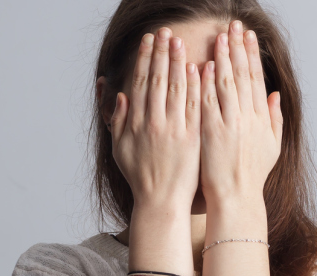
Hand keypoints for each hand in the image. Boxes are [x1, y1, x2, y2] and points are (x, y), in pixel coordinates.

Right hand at [109, 27, 201, 208]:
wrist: (161, 202)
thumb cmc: (140, 178)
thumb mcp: (120, 150)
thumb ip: (118, 122)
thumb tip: (122, 97)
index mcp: (136, 123)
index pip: (140, 83)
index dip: (144, 59)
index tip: (148, 41)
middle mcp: (154, 123)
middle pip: (157, 80)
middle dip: (161, 53)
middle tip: (164, 32)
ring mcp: (174, 129)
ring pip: (175, 88)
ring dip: (177, 62)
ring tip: (179, 41)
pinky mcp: (192, 138)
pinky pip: (194, 106)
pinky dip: (195, 86)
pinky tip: (198, 68)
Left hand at [199, 20, 284, 204]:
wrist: (237, 197)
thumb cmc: (252, 175)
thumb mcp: (272, 146)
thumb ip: (274, 118)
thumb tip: (275, 95)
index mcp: (261, 118)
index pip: (256, 78)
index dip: (252, 54)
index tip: (248, 35)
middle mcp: (247, 118)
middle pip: (242, 75)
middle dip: (238, 47)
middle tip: (234, 26)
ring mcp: (229, 124)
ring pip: (226, 83)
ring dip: (223, 58)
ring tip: (219, 36)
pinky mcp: (212, 132)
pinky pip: (209, 102)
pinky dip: (207, 83)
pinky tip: (206, 64)